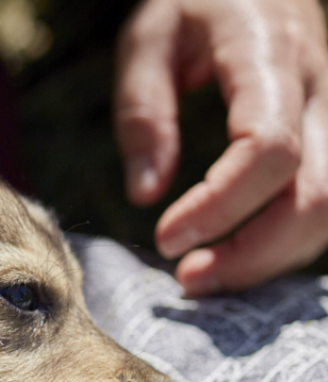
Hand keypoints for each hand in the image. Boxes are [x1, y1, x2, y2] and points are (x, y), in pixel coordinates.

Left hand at [115, 0, 327, 294]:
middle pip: (316, 196)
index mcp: (269, 58)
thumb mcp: (149, 39)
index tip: (165, 239)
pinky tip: (236, 255)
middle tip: (186, 280)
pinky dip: (283, 243)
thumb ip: (144, 113)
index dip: (220, 206)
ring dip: (270, 258)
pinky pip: (324, 204)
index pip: (269, 149)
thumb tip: (145, 195)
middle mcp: (318, 90)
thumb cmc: (193, 2)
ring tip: (203, 277)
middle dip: (252, 253)